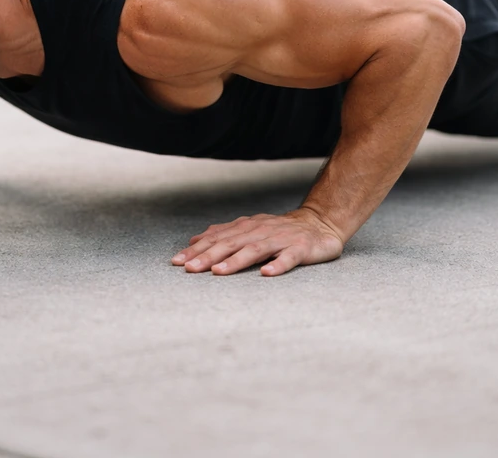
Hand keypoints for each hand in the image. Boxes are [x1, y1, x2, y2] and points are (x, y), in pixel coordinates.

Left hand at [172, 209, 344, 276]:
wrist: (320, 223)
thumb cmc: (281, 231)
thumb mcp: (250, 229)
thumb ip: (223, 234)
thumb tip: (194, 241)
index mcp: (247, 228)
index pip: (217, 238)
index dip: (197, 249)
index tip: (177, 262)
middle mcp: (261, 231)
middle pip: (231, 243)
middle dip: (209, 256)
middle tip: (190, 268)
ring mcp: (281, 239)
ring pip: (256, 250)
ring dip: (236, 261)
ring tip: (219, 272)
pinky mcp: (301, 249)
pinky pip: (289, 258)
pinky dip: (278, 265)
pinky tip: (267, 274)